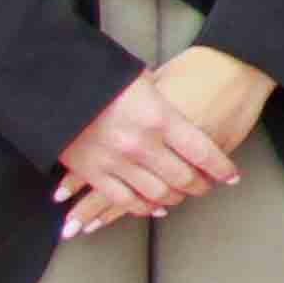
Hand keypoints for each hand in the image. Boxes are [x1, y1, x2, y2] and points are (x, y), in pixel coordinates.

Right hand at [52, 47, 252, 233]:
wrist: (52, 82)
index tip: (231, 176)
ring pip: (157, 194)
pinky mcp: (92, 172)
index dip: (221, 168)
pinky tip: (155, 207)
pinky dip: (143, 207)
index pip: (202, 151)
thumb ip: (163, 97)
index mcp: (159, 116)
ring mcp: (116, 161)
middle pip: (183, 177)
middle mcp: (141, 143)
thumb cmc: (101, 74)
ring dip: (174, 198)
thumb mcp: (140, 77)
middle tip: (208, 186)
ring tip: (183, 196)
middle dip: (201, 185)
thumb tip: (182, 108)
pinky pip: (124, 200)